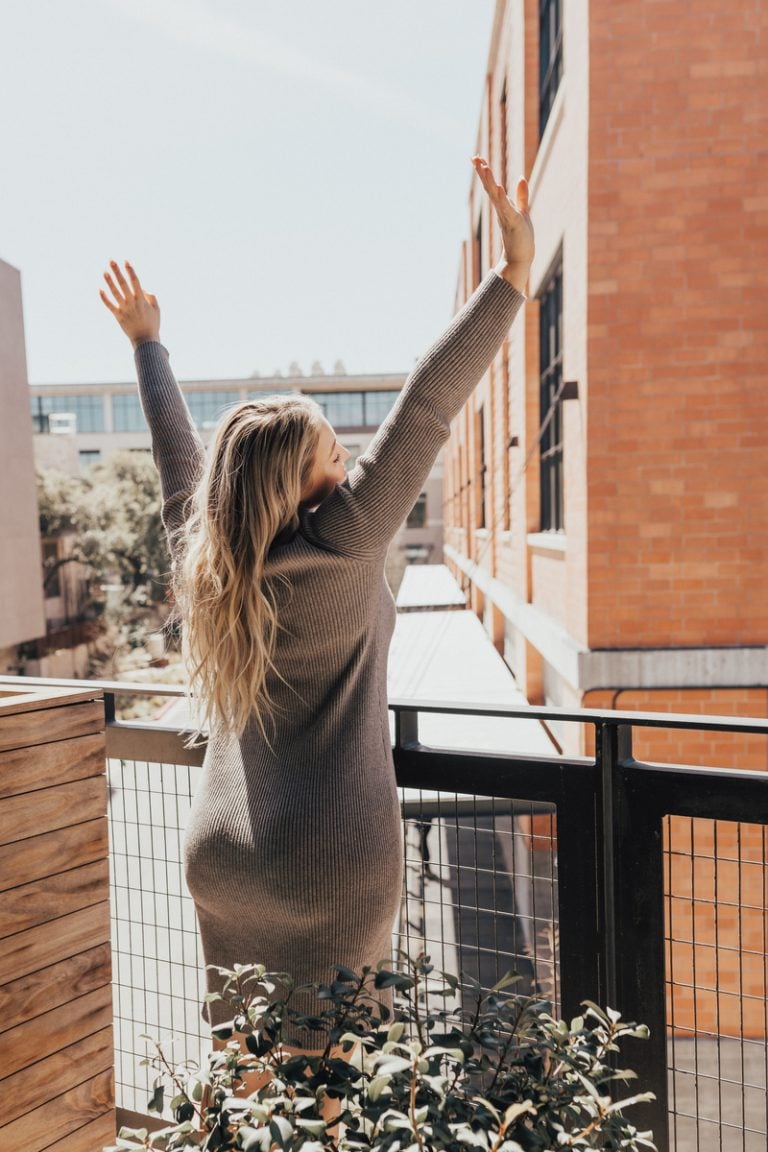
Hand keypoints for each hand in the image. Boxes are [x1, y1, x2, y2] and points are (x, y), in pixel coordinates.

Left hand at [100, 260, 160, 347]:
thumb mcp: (157, 309)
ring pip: (115, 292)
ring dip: (109, 282)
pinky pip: (109, 305)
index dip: (130, 271)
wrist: (145, 340)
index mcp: (142, 299)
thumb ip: (152, 297)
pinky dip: (104, 298)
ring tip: (104, 272)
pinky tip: (100, 289)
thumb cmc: (153, 324)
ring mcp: (124, 309)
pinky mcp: (118, 316)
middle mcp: (132, 302)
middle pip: (123, 284)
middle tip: (111, 261)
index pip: (135, 281)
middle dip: (117, 271)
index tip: (126, 261)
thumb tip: (144, 289)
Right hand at [472, 156, 534, 292]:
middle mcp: (501, 209)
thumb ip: (521, 195)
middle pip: (490, 187)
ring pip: (495, 195)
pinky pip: (506, 208)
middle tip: (474, 157)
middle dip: (482, 172)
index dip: (485, 171)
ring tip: (483, 166)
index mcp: (502, 205)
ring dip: (489, 181)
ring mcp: (505, 216)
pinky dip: (502, 198)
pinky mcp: (512, 222)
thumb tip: (521, 177)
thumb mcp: (522, 211)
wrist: (520, 259)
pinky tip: (499, 187)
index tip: (477, 157)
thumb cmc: (521, 237)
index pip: (492, 185)